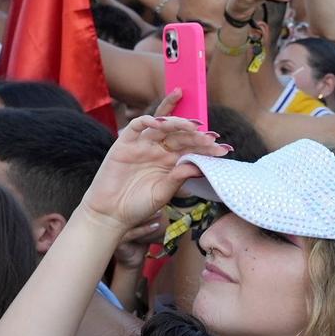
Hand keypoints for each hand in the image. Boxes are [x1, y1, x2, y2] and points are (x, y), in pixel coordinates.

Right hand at [82, 116, 228, 235]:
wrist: (112, 214)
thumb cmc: (138, 206)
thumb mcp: (164, 192)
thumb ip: (179, 177)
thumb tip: (200, 165)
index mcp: (170, 161)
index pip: (191, 148)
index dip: (206, 147)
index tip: (223, 149)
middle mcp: (158, 150)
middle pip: (179, 135)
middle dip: (196, 135)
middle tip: (211, 137)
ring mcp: (142, 145)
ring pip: (162, 126)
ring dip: (177, 122)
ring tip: (192, 125)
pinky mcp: (124, 143)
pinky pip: (137, 126)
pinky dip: (149, 121)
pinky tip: (161, 123)